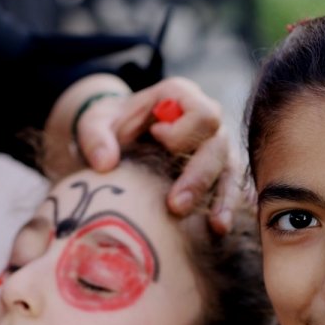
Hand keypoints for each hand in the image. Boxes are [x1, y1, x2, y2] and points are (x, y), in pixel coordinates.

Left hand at [80, 77, 242, 232]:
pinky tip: (219, 228)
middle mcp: (206, 118)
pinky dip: (225, 207)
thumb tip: (105, 164)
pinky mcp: (217, 170)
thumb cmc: (110, 124)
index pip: (201, 113)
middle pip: (217, 145)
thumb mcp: (95, 123)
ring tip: (214, 226)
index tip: (156, 139)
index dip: (183, 131)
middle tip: (175, 206)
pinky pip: (229, 188)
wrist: (118, 137)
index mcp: (180, 96)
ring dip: (219, 198)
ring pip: (229, 169)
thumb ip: (95, 137)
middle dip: (198, 177)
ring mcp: (215, 145)